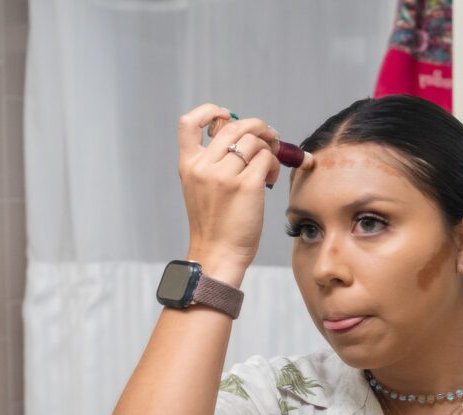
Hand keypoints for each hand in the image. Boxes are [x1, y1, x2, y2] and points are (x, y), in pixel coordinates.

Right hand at [177, 103, 280, 277]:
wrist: (218, 254)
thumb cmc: (216, 224)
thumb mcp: (203, 188)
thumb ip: (215, 162)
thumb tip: (247, 136)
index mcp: (188, 165)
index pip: (189, 123)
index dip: (209, 112)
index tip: (226, 116)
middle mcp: (204, 166)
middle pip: (234, 126)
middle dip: (258, 127)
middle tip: (269, 139)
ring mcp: (224, 175)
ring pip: (254, 141)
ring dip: (268, 150)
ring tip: (268, 170)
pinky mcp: (246, 185)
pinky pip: (266, 158)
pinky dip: (273, 165)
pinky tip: (270, 180)